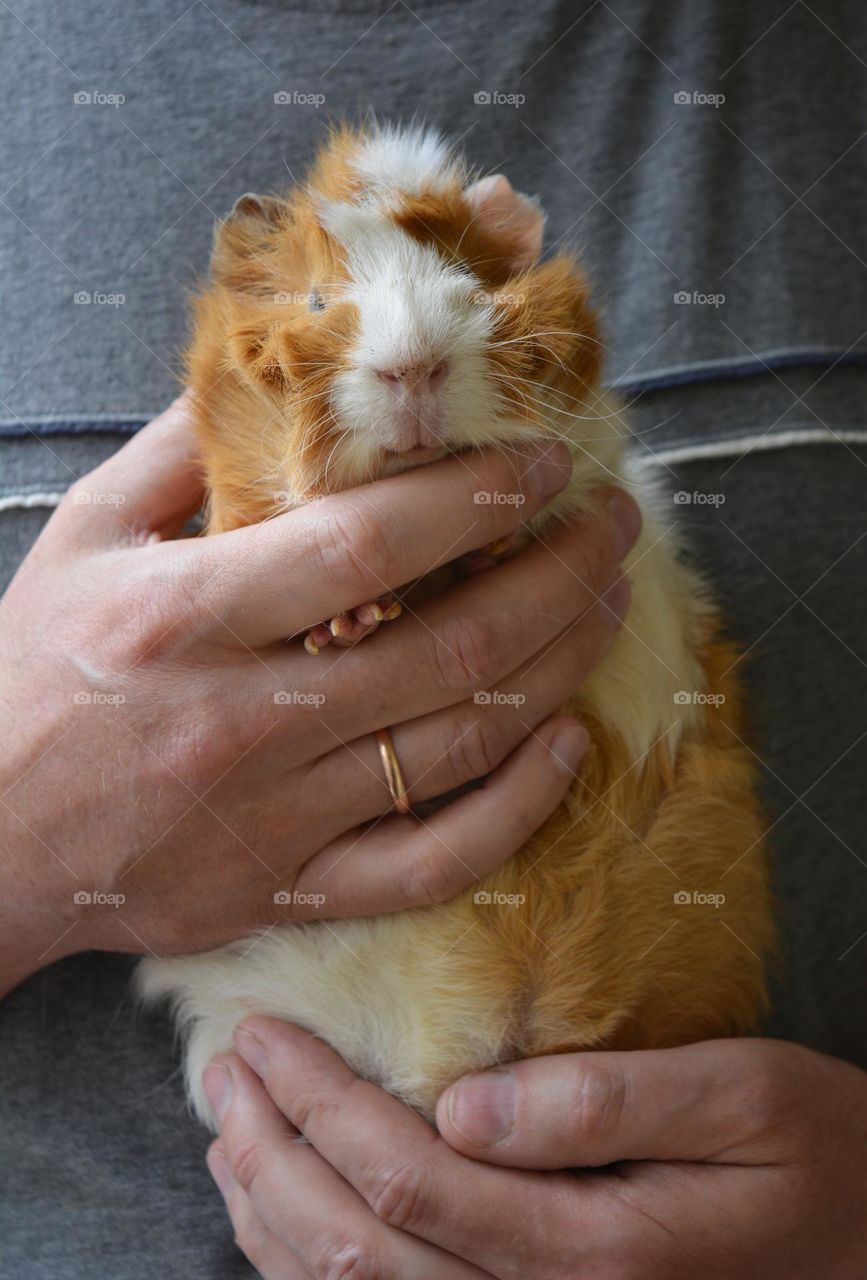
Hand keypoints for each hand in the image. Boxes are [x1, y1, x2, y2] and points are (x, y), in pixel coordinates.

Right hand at [0, 395, 638, 993]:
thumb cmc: (32, 674)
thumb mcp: (84, 536)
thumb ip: (182, 448)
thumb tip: (282, 363)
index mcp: (186, 619)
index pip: (368, 546)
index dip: (477, 498)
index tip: (548, 464)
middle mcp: (243, 721)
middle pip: (446, 646)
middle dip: (556, 576)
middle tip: (616, 526)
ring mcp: (275, 819)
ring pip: (458, 748)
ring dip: (557, 668)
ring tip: (609, 605)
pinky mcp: (289, 891)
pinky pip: (431, 865)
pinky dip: (517, 810)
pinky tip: (566, 747)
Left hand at [204, 1020, 866, 1278]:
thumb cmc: (815, 1155)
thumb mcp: (744, 1097)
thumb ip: (609, 1102)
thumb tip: (466, 1106)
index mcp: (591, 1247)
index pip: (410, 1182)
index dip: (322, 1108)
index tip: (266, 1034)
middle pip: (360, 1252)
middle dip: (274, 1153)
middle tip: (223, 1069)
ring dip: (275, 1213)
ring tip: (225, 1131)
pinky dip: (311, 1268)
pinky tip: (278, 1213)